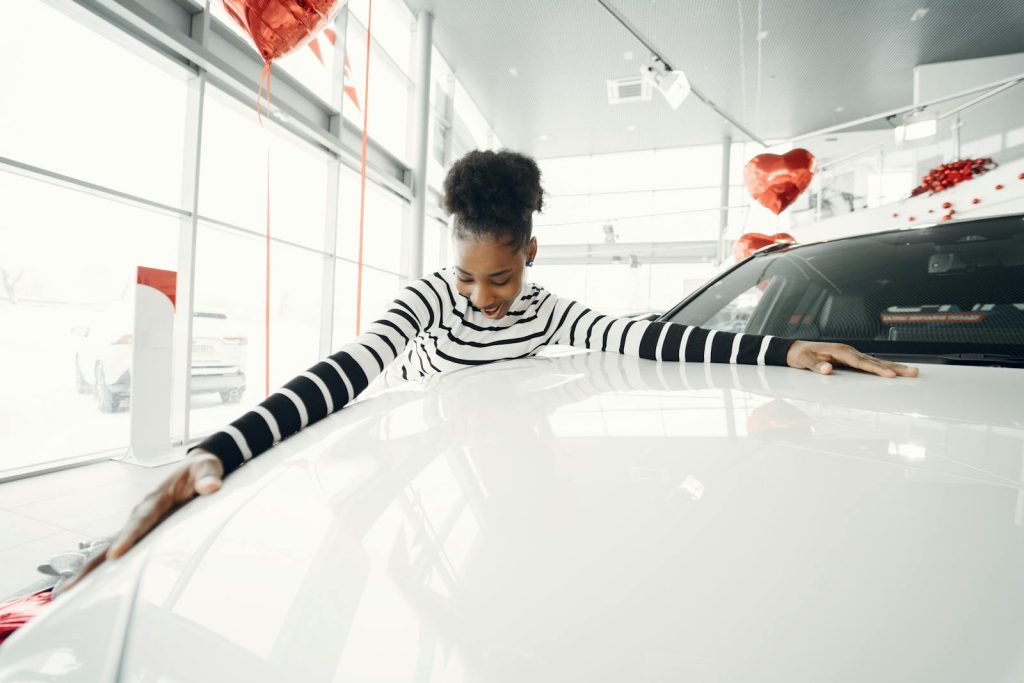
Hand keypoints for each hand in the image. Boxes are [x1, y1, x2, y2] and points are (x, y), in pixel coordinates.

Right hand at [58, 451, 223, 594]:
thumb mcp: (208, 469)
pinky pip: (121, 551)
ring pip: (110, 548)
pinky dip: (104, 568)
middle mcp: (142, 513)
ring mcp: (139, 524)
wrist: (196, 469)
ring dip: (90, 570)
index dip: (128, 538)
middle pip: (115, 539)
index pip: (142, 521)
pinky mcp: (142, 532)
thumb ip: (208, 477)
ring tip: (67, 592)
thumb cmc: (201, 470)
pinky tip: (90, 586)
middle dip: (93, 563)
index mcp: (157, 499)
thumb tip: (211, 486)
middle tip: (72, 586)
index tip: (114, 556)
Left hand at [786, 341, 918, 377]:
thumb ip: (816, 366)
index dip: (877, 369)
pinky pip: (871, 364)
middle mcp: (849, 352)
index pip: (862, 363)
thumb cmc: (801, 355)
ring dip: (895, 368)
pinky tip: (895, 372)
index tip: (891, 375)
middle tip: (914, 373)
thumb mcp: (804, 361)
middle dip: (895, 368)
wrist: (795, 349)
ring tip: (913, 372)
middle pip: (875, 361)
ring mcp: (851, 355)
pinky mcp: (851, 360)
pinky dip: (884, 368)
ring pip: (876, 362)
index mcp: (840, 351)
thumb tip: (828, 370)